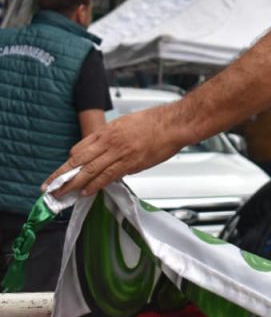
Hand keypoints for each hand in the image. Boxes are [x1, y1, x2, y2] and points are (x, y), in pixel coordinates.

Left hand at [42, 103, 188, 197]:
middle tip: (49, 187)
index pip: (79, 149)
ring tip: (62, 194)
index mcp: (107, 131)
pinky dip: (96, 185)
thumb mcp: (125, 123)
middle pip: (79, 161)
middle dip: (62, 176)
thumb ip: (112, 137)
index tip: (60, 173)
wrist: (174, 124)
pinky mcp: (132, 163)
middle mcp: (110, 142)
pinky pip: (109, 176)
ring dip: (74, 184)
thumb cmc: (154, 121)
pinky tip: (86, 192)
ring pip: (91, 170)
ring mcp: (120, 153)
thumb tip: (103, 152)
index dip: (68, 163)